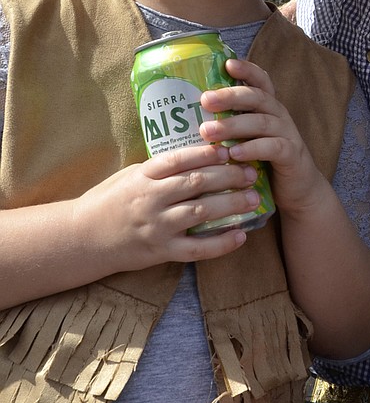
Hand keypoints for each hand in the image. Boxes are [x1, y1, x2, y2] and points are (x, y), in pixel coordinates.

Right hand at [75, 141, 260, 273]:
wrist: (83, 238)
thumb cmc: (109, 201)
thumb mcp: (130, 175)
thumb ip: (160, 168)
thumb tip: (199, 154)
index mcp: (143, 176)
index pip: (179, 160)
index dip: (206, 153)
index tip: (229, 150)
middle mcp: (151, 199)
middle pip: (196, 183)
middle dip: (228, 176)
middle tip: (251, 172)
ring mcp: (157, 227)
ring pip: (201, 212)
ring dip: (231, 204)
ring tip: (253, 198)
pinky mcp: (161, 252)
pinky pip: (197, 249)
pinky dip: (221, 243)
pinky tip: (241, 235)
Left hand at [198, 58, 324, 214]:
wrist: (298, 190)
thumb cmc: (264, 162)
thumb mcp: (247, 139)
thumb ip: (228, 127)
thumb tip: (186, 121)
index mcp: (268, 108)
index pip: (261, 81)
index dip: (247, 70)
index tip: (227, 63)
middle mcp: (279, 116)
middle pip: (257, 97)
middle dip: (230, 96)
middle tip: (204, 100)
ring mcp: (288, 134)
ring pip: (262, 122)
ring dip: (233, 125)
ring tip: (207, 131)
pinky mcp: (292, 155)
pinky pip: (273, 147)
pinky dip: (253, 149)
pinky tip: (233, 153)